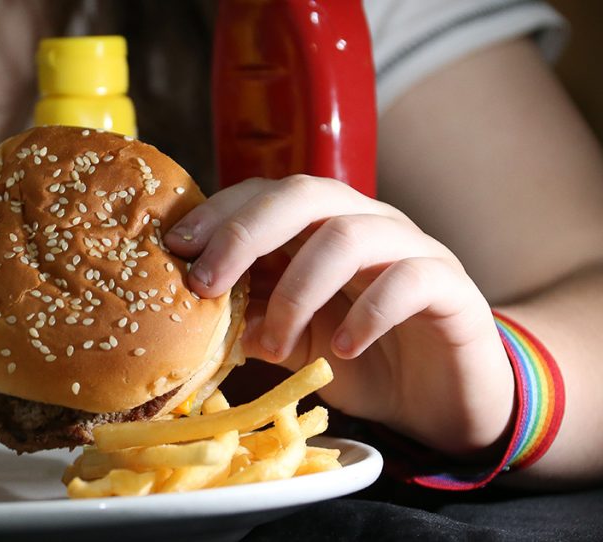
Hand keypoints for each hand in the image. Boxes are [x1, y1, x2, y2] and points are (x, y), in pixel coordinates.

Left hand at [165, 175, 513, 454]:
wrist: (440, 400)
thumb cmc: (359, 358)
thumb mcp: (289, 340)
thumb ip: (248, 318)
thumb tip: (187, 314)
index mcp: (322, 226)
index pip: (265, 193)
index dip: (218, 213)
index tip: (175, 246)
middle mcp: (366, 223)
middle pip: (305, 194)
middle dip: (244, 233)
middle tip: (206, 284)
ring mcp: (412, 249)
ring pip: (351, 236)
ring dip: (298, 292)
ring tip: (274, 345)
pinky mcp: (451, 287)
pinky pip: (409, 280)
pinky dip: (367, 314)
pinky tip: (342, 349)